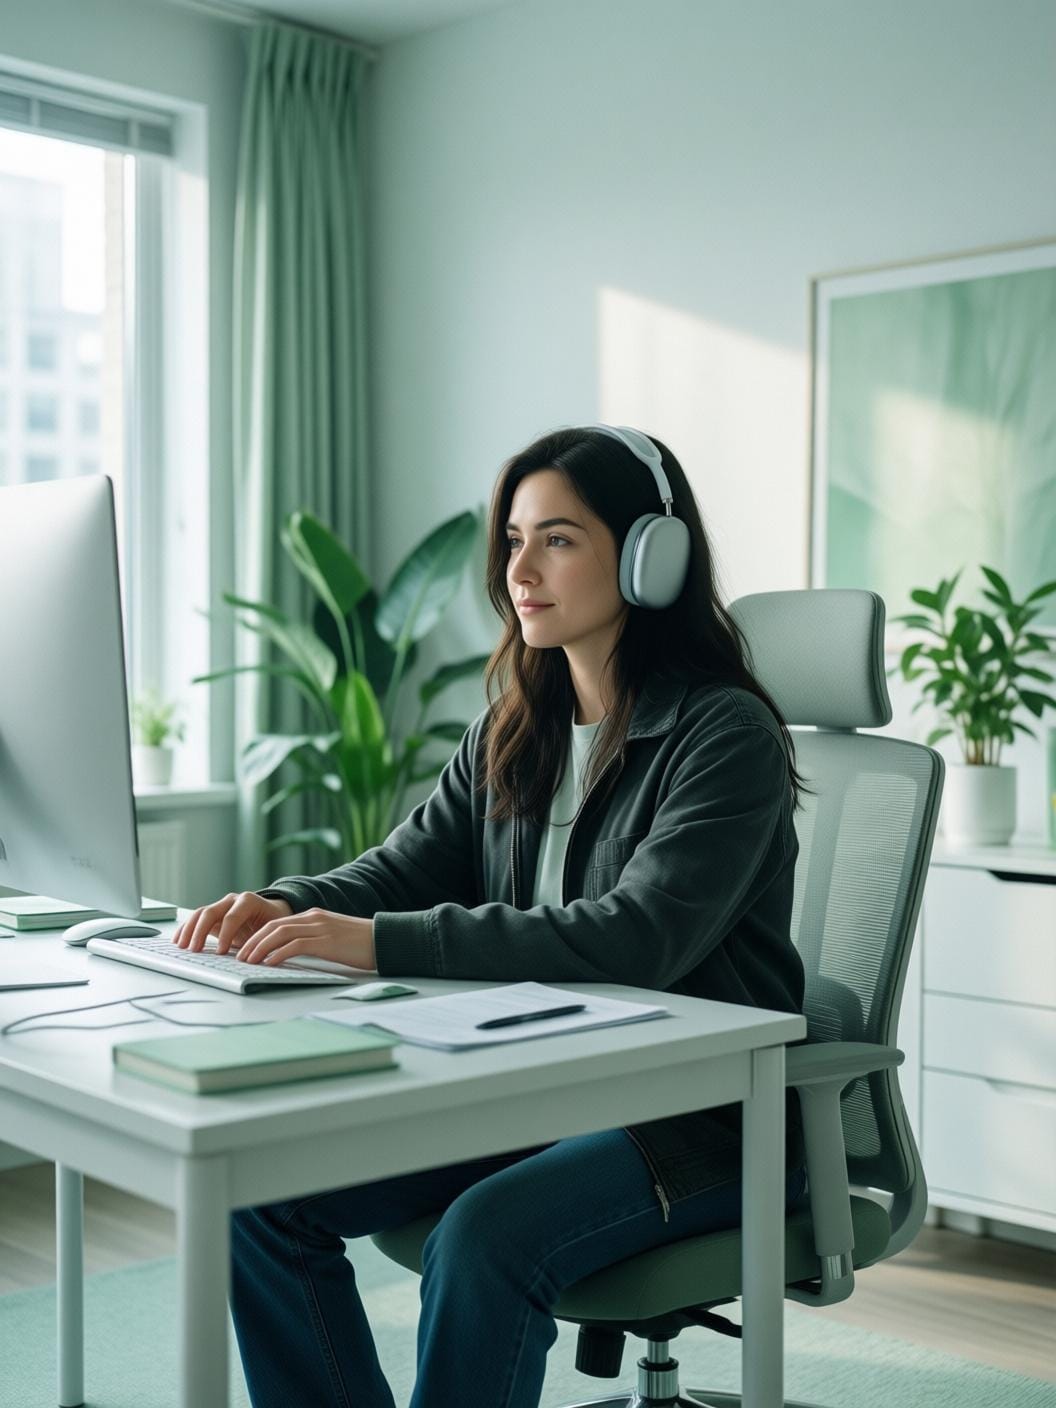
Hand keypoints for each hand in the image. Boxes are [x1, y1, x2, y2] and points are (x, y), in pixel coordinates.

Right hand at [173, 892, 293, 953]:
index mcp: (248, 902)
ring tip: (182, 947)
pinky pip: (196, 919)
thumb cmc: (272, 924)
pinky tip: (179, 941)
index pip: (233, 916)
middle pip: (211, 912)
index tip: (221, 952)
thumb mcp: (270, 931)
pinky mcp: (213, 915)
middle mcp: (232, 901)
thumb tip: (251, 958)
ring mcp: (220, 906)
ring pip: (200, 914)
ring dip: (189, 930)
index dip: (226, 934)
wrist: (271, 914)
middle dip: (201, 932)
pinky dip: (186, 929)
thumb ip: (260, 941)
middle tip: (195, 950)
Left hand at [235, 909, 376, 971]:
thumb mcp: (332, 938)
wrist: (385, 939)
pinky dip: (278, 953)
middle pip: (274, 926)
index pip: (278, 923)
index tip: (246, 949)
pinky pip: (295, 945)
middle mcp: (313, 918)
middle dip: (253, 941)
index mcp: (314, 916)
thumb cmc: (361, 943)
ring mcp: (320, 928)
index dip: (258, 935)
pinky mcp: (326, 941)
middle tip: (240, 956)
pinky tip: (269, 963)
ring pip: (280, 933)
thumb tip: (292, 955)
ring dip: (260, 948)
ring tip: (248, 961)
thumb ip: (313, 941)